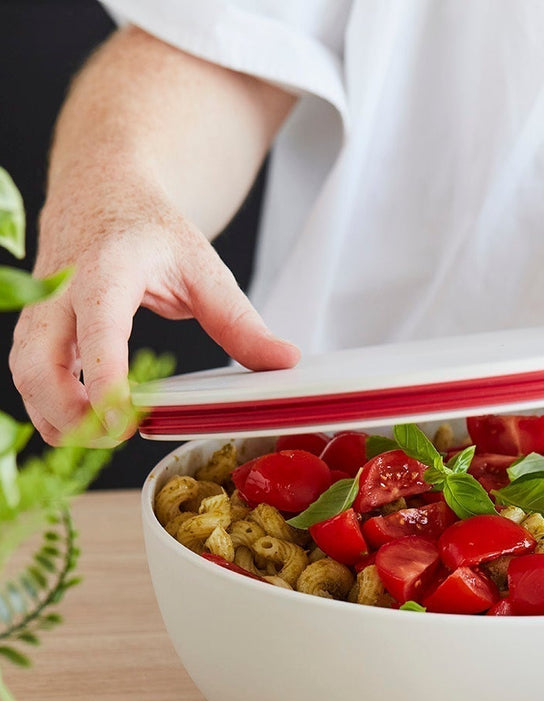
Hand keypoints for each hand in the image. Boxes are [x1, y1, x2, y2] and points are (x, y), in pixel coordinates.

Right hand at [9, 182, 298, 444]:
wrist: (103, 188)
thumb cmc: (153, 230)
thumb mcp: (206, 270)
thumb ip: (241, 322)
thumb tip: (284, 361)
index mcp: (107, 270)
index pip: (98, 332)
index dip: (104, 382)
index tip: (122, 421)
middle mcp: (61, 289)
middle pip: (37, 362)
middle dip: (68, 411)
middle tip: (113, 437)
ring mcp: (41, 308)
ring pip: (24, 372)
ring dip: (54, 415)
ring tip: (101, 437)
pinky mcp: (36, 325)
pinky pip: (28, 372)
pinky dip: (49, 404)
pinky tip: (84, 424)